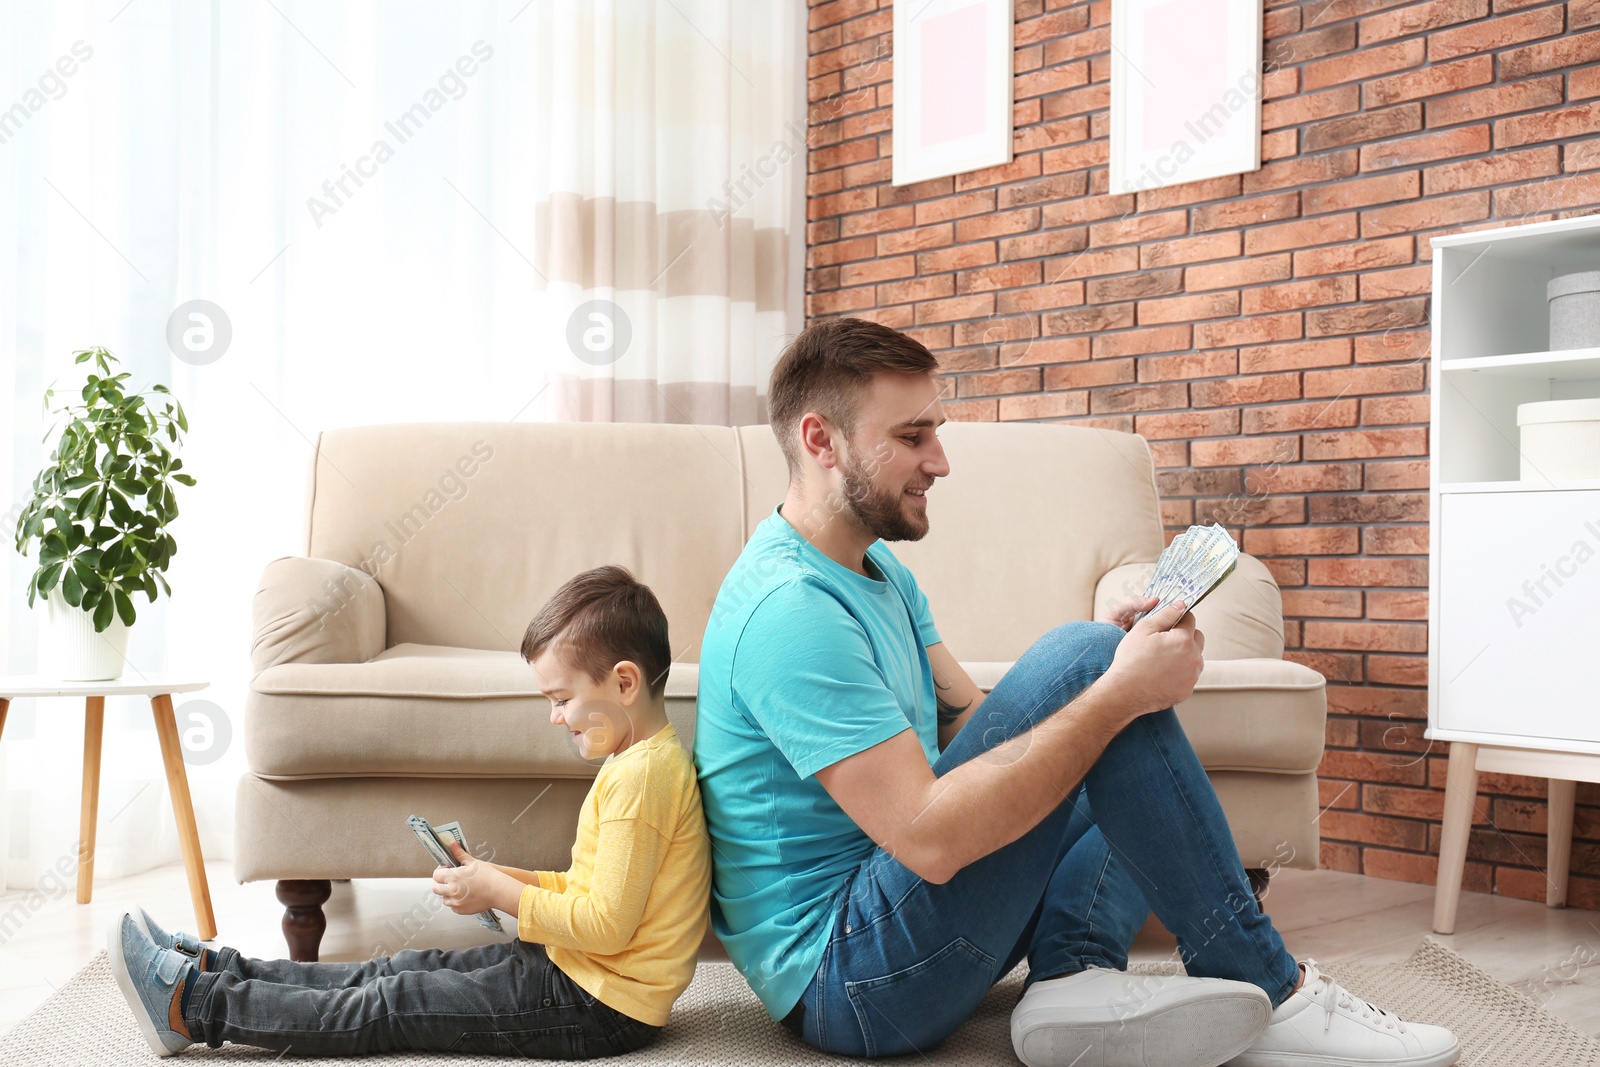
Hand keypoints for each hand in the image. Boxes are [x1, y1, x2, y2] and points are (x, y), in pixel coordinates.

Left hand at [432, 840, 522, 916]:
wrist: (498, 891)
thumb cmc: (488, 876)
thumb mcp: (472, 862)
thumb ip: (459, 854)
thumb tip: (453, 844)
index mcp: (452, 877)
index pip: (436, 875)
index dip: (440, 871)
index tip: (447, 869)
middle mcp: (451, 890)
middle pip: (436, 888)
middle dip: (440, 883)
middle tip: (450, 879)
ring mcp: (455, 902)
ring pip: (443, 898)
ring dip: (447, 893)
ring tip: (459, 887)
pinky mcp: (460, 910)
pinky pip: (452, 906)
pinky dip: (456, 902)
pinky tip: (465, 896)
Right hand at [1100, 599, 1204, 719]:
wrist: (1125, 692)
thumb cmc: (1131, 660)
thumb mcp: (1143, 629)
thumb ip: (1166, 615)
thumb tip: (1180, 605)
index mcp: (1183, 640)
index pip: (1190, 619)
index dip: (1178, 618)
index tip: (1168, 623)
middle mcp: (1193, 658)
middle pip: (1197, 638)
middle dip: (1185, 636)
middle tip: (1165, 641)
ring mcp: (1192, 676)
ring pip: (1195, 658)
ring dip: (1185, 654)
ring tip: (1163, 659)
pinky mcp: (1187, 690)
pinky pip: (1189, 675)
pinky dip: (1180, 672)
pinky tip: (1163, 673)